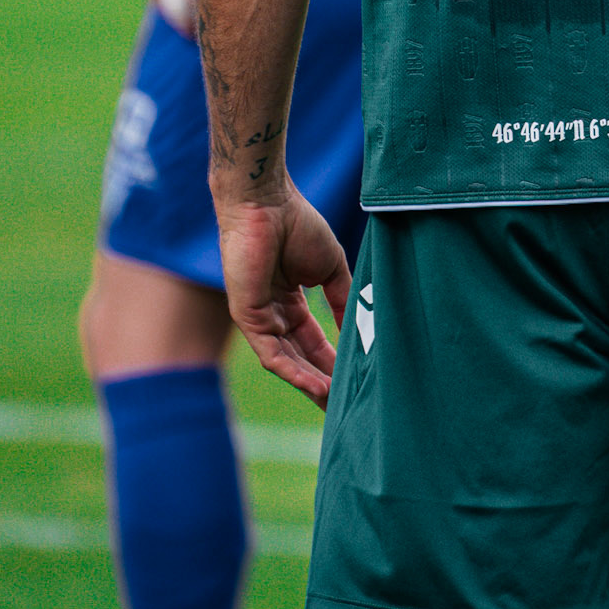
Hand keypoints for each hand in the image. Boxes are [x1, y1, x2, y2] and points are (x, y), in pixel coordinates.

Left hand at [216, 187, 352, 409]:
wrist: (268, 204)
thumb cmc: (297, 226)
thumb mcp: (330, 269)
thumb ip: (341, 299)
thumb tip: (360, 328)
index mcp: (290, 302)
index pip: (313, 342)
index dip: (333, 362)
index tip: (354, 381)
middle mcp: (273, 314)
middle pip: (300, 357)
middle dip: (323, 381)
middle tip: (346, 405)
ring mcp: (259, 318)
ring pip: (287, 361)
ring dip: (311, 383)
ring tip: (336, 402)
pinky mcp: (248, 318)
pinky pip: (272, 353)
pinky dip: (294, 371)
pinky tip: (316, 385)